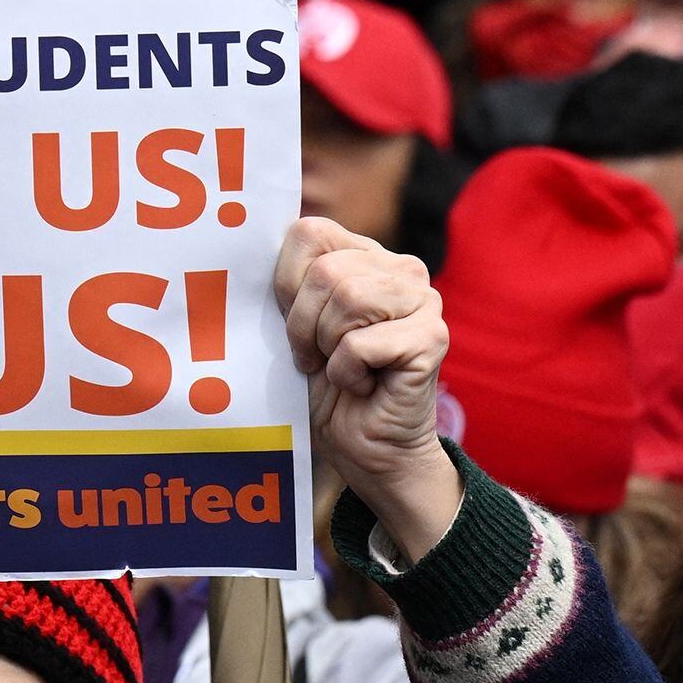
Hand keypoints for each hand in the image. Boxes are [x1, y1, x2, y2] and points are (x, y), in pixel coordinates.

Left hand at [275, 220, 455, 563]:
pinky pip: (360, 343)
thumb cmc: (328, 387)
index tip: (296, 325)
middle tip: (319, 357)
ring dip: (327, 347)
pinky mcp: (432, 337)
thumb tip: (251, 250)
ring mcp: (424, 300)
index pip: (309, 232)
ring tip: (341, 369)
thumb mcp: (298, 325)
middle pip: (326, 271)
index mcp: (367, 254)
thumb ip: (290, 282)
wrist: (368, 450)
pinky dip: (346, 372)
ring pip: (347, 299)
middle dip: (304, 325)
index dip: (287, 282)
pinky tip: (364, 385)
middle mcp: (403, 268)